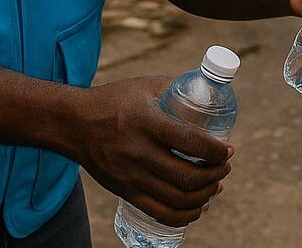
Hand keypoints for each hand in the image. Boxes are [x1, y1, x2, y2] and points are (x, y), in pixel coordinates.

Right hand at [69, 77, 231, 226]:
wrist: (73, 124)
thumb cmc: (114, 101)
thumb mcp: (146, 86)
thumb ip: (178, 89)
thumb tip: (210, 92)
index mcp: (147, 123)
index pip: (190, 141)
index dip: (216, 150)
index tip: (228, 149)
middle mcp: (138, 153)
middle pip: (187, 176)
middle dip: (216, 174)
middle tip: (225, 166)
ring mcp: (131, 176)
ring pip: (178, 199)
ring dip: (205, 194)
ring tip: (215, 184)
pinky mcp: (125, 192)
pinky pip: (160, 213)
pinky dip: (185, 215)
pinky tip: (198, 206)